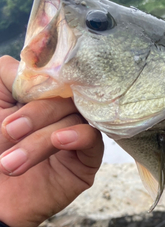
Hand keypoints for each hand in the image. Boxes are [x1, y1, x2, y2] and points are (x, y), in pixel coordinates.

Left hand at [0, 56, 103, 226]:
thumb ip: (8, 75)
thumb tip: (34, 64)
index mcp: (39, 96)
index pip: (55, 74)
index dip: (41, 79)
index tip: (17, 94)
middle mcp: (60, 112)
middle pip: (65, 96)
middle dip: (34, 115)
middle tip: (8, 132)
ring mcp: (75, 134)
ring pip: (74, 118)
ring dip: (41, 139)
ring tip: (11, 163)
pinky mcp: (87, 160)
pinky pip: (93, 139)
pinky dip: (77, 136)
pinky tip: (59, 142)